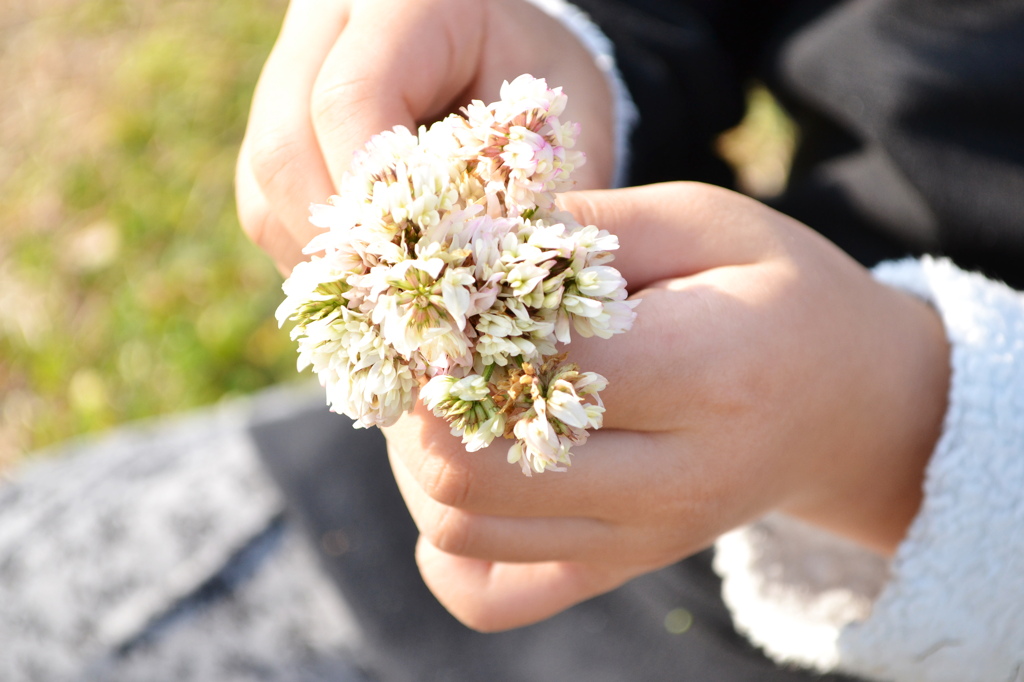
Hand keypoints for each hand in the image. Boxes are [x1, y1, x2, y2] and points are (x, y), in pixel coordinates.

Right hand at [236, 0, 615, 271]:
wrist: (505, 57)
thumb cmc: (541, 84)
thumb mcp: (557, 121)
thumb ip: (529, 193)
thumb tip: (499, 292)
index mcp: (402, 1)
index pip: (350, 97)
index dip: (374, 195)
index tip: (416, 267)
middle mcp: (326, 28)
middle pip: (285, 142)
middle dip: (341, 240)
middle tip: (394, 304)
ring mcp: (290, 76)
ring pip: (265, 180)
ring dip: (321, 256)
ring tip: (385, 302)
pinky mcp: (277, 126)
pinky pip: (265, 202)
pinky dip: (312, 254)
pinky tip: (368, 280)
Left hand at [383, 182, 950, 630]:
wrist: (851, 405)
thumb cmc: (773, 295)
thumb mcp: (701, 222)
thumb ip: (585, 225)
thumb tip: (465, 241)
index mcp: (707, 375)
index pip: (532, 364)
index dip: (459, 321)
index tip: (444, 282)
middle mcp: (673, 482)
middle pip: (475, 466)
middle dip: (418, 396)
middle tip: (426, 341)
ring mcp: (641, 542)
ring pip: (461, 527)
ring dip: (418, 456)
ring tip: (446, 391)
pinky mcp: (617, 570)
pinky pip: (488, 596)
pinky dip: (447, 544)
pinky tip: (469, 477)